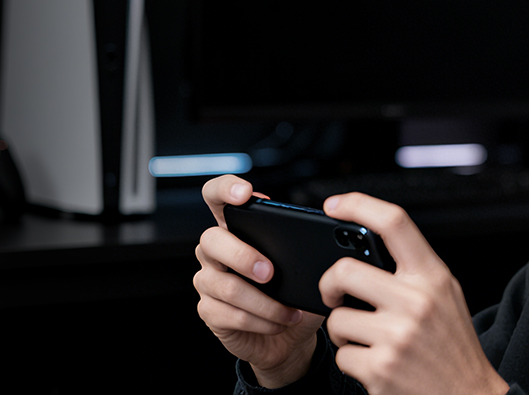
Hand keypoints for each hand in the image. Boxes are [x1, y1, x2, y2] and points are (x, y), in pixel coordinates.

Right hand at [194, 175, 324, 387]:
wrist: (289, 338)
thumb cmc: (294, 295)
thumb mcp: (304, 268)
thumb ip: (303, 249)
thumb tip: (320, 244)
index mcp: (236, 230)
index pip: (217, 196)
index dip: (225, 189)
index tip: (244, 193)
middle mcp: (216, 252)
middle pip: (211, 240)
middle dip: (243, 255)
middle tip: (271, 272)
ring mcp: (208, 281)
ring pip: (226, 286)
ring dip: (265, 302)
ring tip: (290, 311)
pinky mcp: (209, 312)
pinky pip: (230, 315)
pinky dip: (261, 321)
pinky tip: (278, 322)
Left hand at [318, 193, 508, 394]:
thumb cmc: (452, 347)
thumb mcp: (445, 297)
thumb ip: (413, 273)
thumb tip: (361, 250)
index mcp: (433, 277)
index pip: (394, 223)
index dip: (358, 205)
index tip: (333, 206)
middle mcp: (417, 301)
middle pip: (344, 271)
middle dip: (329, 285)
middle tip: (334, 295)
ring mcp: (398, 335)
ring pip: (337, 319)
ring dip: (344, 333)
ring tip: (369, 341)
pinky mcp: (381, 368)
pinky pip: (342, 355)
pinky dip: (352, 362)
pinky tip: (376, 365)